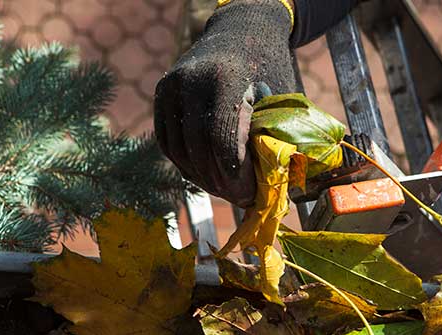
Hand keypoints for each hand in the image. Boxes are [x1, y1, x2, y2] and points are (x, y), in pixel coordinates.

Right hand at [154, 0, 295, 206]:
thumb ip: (274, 137)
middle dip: (220, 183)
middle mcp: (191, 82)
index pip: (223, 141)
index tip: (250, 194)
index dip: (236, 176)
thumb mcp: (280, 98)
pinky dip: (185, 164)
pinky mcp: (162, 93)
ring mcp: (172, 86)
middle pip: (200, 149)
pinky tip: (206, 176)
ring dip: (202, 178)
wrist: (242, 29)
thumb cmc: (269, 69)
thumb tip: (272, 189)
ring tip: (226, 191)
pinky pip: (168, 142)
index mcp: (226, 80)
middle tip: (239, 200)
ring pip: (180, 150)